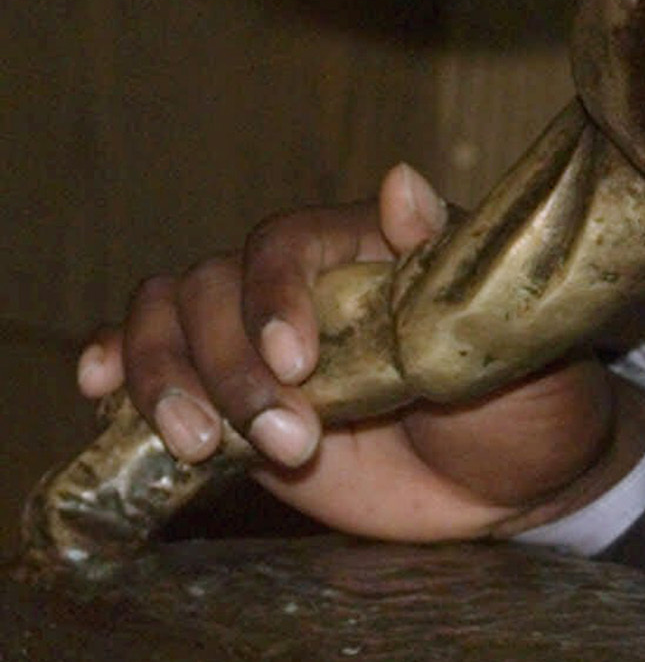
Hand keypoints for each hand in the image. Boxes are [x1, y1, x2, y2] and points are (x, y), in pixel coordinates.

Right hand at [76, 165, 641, 540]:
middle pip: (210, 286)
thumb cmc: (531, 397)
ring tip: (204, 448)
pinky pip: (154, 371)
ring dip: (167, 381)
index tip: (295, 361)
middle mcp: (304, 289)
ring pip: (167, 322)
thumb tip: (401, 178)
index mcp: (368, 252)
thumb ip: (449, 264)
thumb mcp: (512, 333)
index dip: (272, 293)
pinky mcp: (234, 406)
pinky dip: (115, 374)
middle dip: (225, 365)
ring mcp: (259, 345)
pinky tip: (97, 396)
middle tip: (285, 437)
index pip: (286, 242)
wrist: (521, 483)